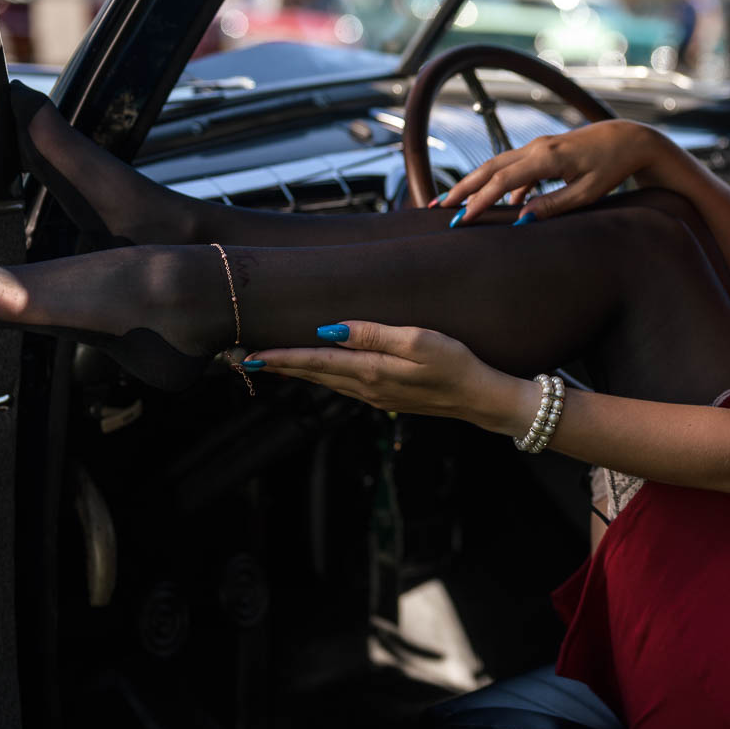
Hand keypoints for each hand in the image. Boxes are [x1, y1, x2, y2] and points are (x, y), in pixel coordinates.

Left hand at [245, 321, 529, 433]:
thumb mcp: (420, 340)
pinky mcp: (388, 397)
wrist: (480, 398)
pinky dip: (324, 376)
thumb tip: (330, 330)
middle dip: (282, 366)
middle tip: (249, 359)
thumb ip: (374, 334)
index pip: (315, 361)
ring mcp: (377, 396)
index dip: (282, 358)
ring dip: (300, 372)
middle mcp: (367, 387)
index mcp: (370, 371)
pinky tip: (321, 371)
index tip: (252, 355)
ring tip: (276, 364)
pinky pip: (344, 386)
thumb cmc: (456, 364)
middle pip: (315, 374)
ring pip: (327, 382)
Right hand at [433, 119, 664, 223]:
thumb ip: (554, 205)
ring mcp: (537, 147)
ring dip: (474, 184)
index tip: (461, 220)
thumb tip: (522, 218)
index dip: (479, 201)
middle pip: (489, 168)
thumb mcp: (587, 192)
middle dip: (462, 189)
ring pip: (497, 166)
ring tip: (453, 203)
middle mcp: (536, 148)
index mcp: (546, 158)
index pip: (502, 181)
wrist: (628, 140)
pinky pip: (514, 169)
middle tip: (439, 208)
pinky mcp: (542, 152)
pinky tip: (497, 205)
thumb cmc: (611, 166)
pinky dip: (499, 184)